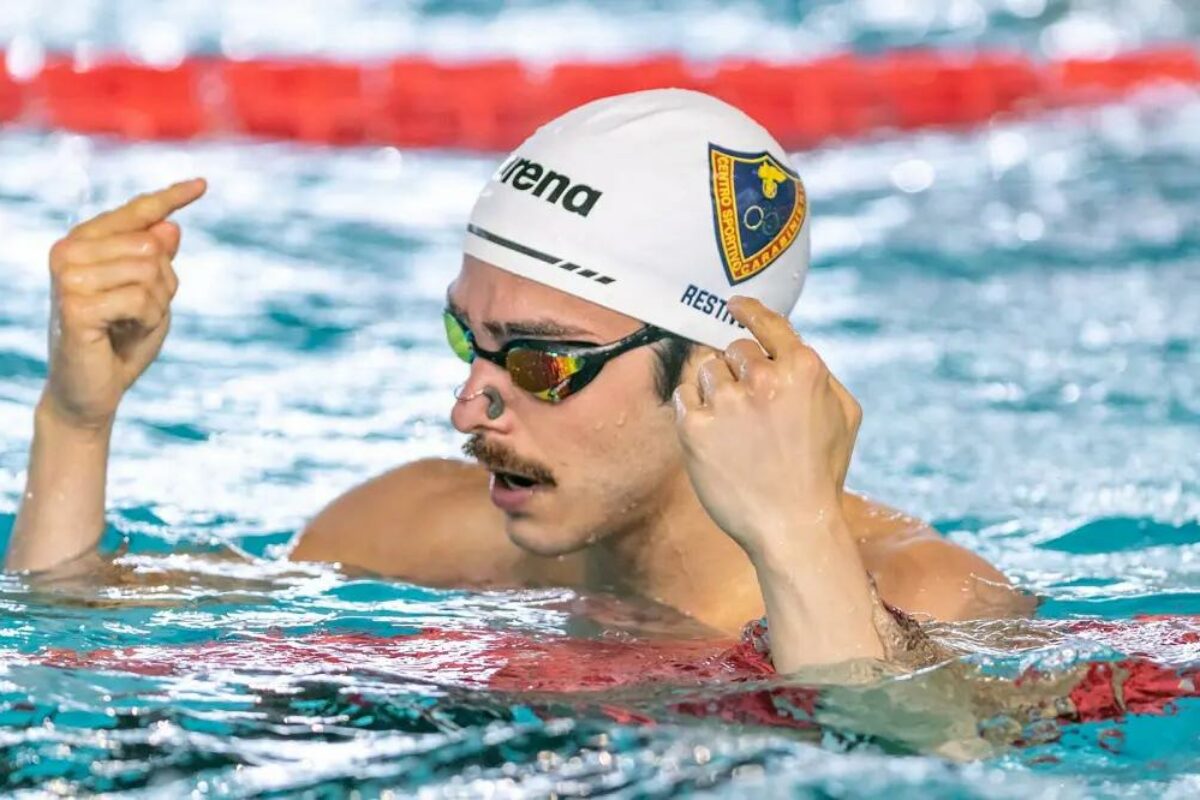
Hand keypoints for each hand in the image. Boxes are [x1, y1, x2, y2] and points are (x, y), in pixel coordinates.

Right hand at [42, 179, 206, 428]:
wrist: (92, 391)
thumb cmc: (122, 341)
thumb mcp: (152, 295)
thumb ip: (157, 260)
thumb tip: (170, 226)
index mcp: (85, 242)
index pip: (136, 212)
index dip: (171, 198)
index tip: (202, 184)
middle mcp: (69, 250)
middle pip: (153, 247)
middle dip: (163, 286)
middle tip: (136, 314)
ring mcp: (68, 275)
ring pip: (151, 272)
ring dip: (155, 307)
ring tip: (127, 325)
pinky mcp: (75, 303)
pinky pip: (142, 299)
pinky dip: (147, 322)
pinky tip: (120, 335)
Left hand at [672, 296, 862, 560]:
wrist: (793, 527)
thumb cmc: (821, 472)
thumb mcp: (845, 414)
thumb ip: (819, 373)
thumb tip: (790, 347)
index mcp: (804, 370)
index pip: (768, 324)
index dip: (748, 312)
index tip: (733, 306)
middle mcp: (764, 380)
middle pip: (734, 350)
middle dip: (739, 371)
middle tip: (750, 408)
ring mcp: (728, 403)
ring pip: (707, 370)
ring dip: (716, 390)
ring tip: (735, 427)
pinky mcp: (696, 429)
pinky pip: (684, 397)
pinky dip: (694, 410)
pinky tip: (713, 435)